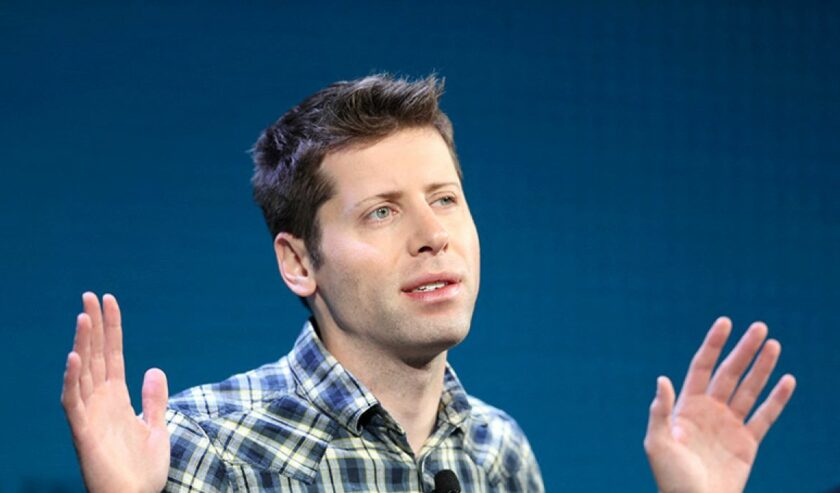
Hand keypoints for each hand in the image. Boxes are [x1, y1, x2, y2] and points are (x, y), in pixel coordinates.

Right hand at [61, 293, 170, 492]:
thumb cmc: (142, 471)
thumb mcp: (156, 428)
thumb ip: (154, 399)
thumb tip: (154, 369)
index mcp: (118, 398)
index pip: (114, 354)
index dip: (112, 328)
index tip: (109, 301)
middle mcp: (101, 402)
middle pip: (97, 356)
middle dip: (94, 326)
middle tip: (90, 296)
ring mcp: (91, 416)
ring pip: (83, 373)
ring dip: (83, 345)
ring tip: (84, 317)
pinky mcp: (83, 433)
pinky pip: (73, 403)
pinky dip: (73, 380)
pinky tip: (75, 358)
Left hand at [644, 317, 795, 492]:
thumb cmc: (671, 478)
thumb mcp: (658, 444)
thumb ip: (660, 412)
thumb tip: (662, 379)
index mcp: (686, 406)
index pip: (702, 367)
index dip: (713, 345)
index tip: (725, 322)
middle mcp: (709, 410)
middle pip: (729, 373)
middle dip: (744, 350)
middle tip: (760, 327)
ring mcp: (729, 425)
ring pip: (749, 389)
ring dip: (762, 368)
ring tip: (774, 344)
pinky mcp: (747, 443)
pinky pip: (765, 416)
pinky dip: (778, 399)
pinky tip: (788, 380)